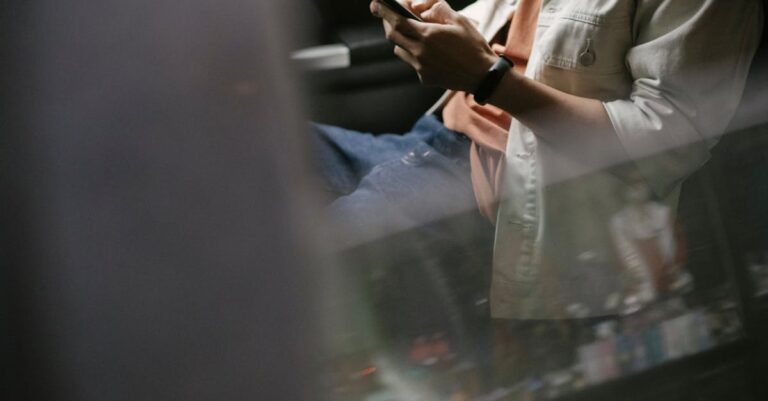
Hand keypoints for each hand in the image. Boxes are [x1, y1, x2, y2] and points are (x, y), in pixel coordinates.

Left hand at [370, 0, 496, 91]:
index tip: (375, 4)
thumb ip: (439, 10)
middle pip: (392, 35)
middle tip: (390, 16)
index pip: (397, 21)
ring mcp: (421, 67)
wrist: (482, 76)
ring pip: (400, 50)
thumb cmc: (473, 46)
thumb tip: (422, 7)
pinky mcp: (424, 78)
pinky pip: (412, 63)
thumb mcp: (460, 21)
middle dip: (388, 23)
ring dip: (402, 40)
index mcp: (428, 35)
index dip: (383, 11)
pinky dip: (415, 55)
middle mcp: (420, 52)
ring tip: (414, 34)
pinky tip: (430, 53)